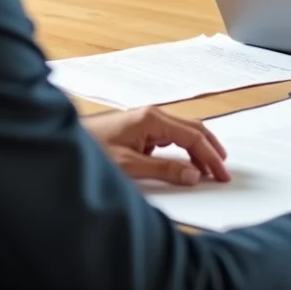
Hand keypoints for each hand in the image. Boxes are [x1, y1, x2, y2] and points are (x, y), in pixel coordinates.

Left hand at [83, 106, 229, 185]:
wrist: (67, 142)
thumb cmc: (93, 149)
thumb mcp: (130, 165)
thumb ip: (164, 170)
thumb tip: (193, 174)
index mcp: (153, 118)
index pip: (193, 136)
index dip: (210, 156)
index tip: (221, 174)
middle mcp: (152, 115)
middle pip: (192, 129)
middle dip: (210, 150)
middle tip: (222, 171)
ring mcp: (146, 120)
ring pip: (182, 132)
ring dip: (198, 149)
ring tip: (209, 168)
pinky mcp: (140, 129)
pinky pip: (170, 137)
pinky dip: (183, 149)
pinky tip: (186, 162)